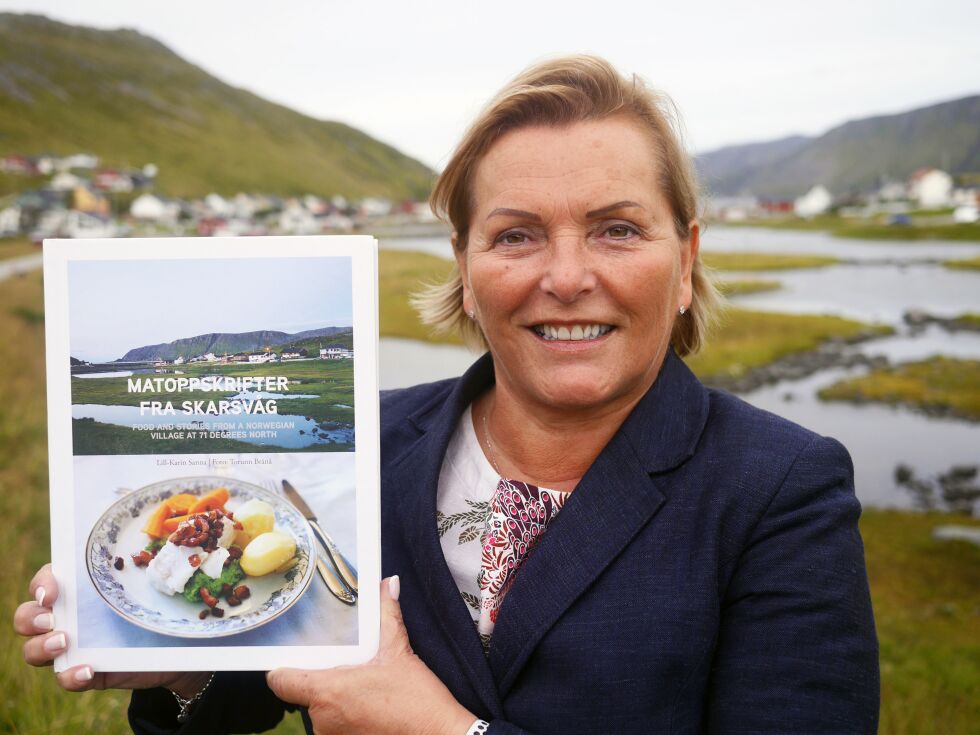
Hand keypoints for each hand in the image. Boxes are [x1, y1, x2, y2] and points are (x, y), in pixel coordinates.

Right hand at [14, 563, 210, 695]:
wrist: (180, 646)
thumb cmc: (162, 604)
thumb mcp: (154, 582)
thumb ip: (148, 564)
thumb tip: (172, 532)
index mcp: (80, 589)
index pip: (45, 581)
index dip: (41, 584)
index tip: (52, 591)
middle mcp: (70, 617)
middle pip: (27, 616)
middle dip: (31, 617)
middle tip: (51, 619)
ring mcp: (75, 646)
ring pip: (34, 649)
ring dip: (41, 647)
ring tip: (64, 643)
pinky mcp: (87, 671)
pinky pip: (64, 677)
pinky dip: (70, 676)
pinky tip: (88, 670)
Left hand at [268, 576, 476, 734]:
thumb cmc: (416, 699)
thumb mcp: (399, 651)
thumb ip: (388, 615)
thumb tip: (389, 584)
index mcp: (327, 692)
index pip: (281, 681)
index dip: (283, 667)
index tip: (296, 656)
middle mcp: (322, 720)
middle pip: (304, 693)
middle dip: (322, 677)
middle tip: (346, 663)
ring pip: (321, 710)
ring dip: (335, 697)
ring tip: (362, 684)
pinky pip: (335, 724)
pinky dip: (346, 713)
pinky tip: (370, 703)